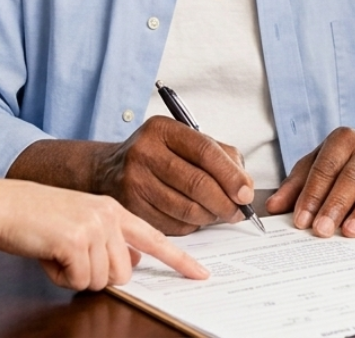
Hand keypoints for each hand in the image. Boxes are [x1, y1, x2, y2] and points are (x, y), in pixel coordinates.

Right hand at [0, 180, 208, 289]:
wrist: (0, 204)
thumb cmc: (34, 216)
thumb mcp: (79, 220)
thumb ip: (108, 239)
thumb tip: (129, 263)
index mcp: (113, 209)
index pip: (155, 238)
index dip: (180, 260)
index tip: (201, 274)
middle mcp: (108, 215)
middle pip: (125, 272)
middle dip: (96, 276)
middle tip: (70, 257)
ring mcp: (93, 226)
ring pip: (101, 280)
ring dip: (75, 276)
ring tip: (56, 252)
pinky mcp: (75, 241)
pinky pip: (78, 282)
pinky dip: (59, 277)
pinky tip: (47, 255)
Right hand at [91, 116, 254, 234]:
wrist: (108, 170)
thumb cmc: (157, 155)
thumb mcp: (184, 141)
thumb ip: (220, 156)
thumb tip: (245, 187)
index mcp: (162, 130)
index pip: (205, 151)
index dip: (231, 175)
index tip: (246, 193)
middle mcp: (144, 152)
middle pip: (197, 184)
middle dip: (225, 203)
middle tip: (238, 211)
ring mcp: (134, 182)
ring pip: (187, 209)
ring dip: (211, 217)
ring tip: (218, 213)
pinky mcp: (130, 208)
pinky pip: (173, 225)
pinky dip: (192, 225)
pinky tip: (194, 217)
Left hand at [265, 127, 354, 237]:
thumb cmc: (343, 166)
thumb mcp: (317, 167)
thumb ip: (296, 186)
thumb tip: (273, 208)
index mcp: (342, 141)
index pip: (324, 167)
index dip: (311, 195)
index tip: (301, 221)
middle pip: (351, 177)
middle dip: (335, 205)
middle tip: (321, 230)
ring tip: (350, 232)